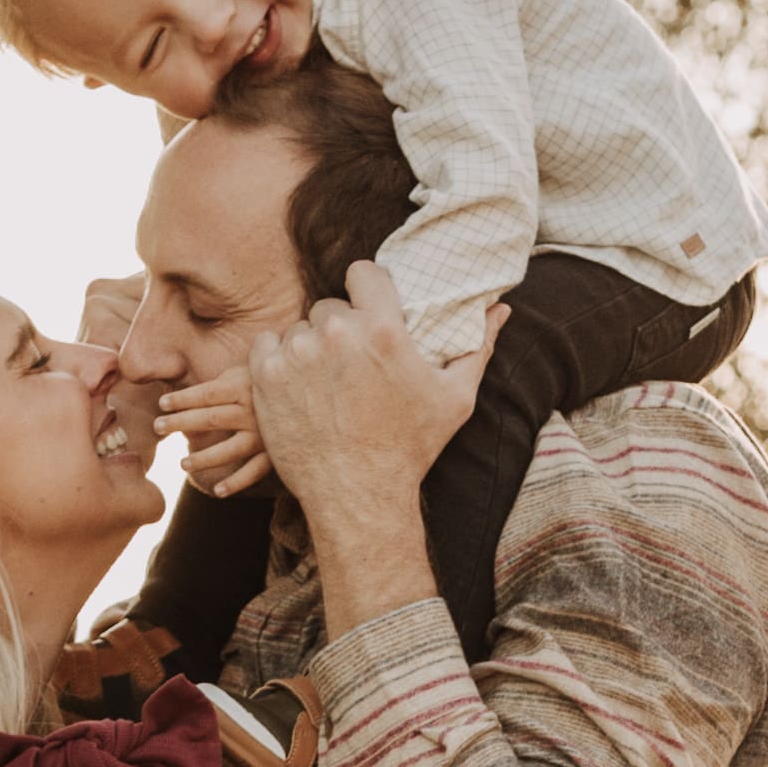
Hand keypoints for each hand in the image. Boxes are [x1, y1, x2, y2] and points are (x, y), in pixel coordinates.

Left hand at [163, 368, 271, 500]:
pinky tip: (217, 491)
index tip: (161, 404)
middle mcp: (253, 412)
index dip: (182, 399)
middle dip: (181, 422)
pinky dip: (236, 483)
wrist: (309, 397)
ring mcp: (264, 435)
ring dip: (204, 458)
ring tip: (182, 464)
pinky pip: (254, 472)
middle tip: (157, 427)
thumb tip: (188, 391)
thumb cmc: (268, 385)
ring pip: (230, 449)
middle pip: (212, 419)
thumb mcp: (247, 373)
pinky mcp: (274, 454)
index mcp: (244, 388)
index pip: (207, 394)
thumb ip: (222, 382)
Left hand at [246, 261, 498, 543]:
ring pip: (300, 328)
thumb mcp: (455, 398)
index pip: (362, 272)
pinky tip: (299, 387)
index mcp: (382, 329)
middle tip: (350, 362)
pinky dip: (278, 361)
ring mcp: (297, 353)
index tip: (367, 308)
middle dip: (340, 327)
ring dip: (309, 347)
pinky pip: (268, 345)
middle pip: (331, 305)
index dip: (366, 288)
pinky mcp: (266, 375)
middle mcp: (336, 333)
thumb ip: (478, 346)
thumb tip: (500, 309)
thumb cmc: (410, 448)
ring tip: (326, 384)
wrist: (357, 494)